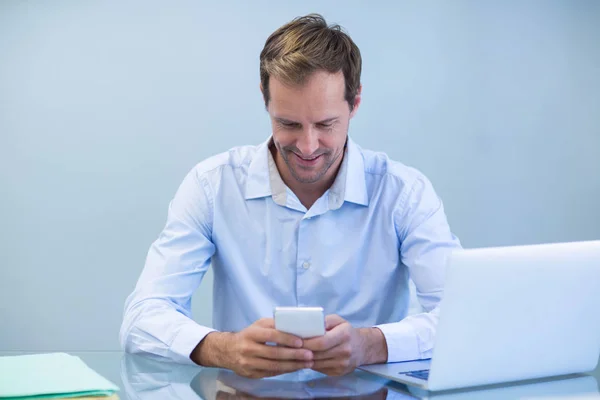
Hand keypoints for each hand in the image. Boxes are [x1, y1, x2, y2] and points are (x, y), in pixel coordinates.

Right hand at [192, 318, 313, 378]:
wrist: (227, 351)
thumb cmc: (248, 335)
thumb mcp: (258, 325)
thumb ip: (274, 324)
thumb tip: (295, 325)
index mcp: (251, 334)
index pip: (271, 335)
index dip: (286, 338)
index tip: (301, 342)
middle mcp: (248, 349)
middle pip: (274, 353)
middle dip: (294, 355)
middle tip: (310, 355)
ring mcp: (249, 363)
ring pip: (274, 366)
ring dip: (293, 365)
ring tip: (308, 363)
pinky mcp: (251, 374)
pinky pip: (271, 373)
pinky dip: (285, 371)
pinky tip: (296, 367)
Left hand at [302, 315, 387, 375]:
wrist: (362, 347)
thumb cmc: (346, 331)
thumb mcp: (338, 320)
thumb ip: (324, 321)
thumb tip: (310, 325)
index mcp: (344, 335)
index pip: (321, 342)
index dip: (307, 342)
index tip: (295, 340)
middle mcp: (345, 351)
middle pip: (318, 354)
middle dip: (302, 351)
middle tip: (290, 347)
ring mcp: (342, 364)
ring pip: (317, 364)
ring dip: (304, 360)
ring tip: (294, 353)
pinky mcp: (339, 373)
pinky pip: (320, 369)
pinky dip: (310, 364)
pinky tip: (304, 359)